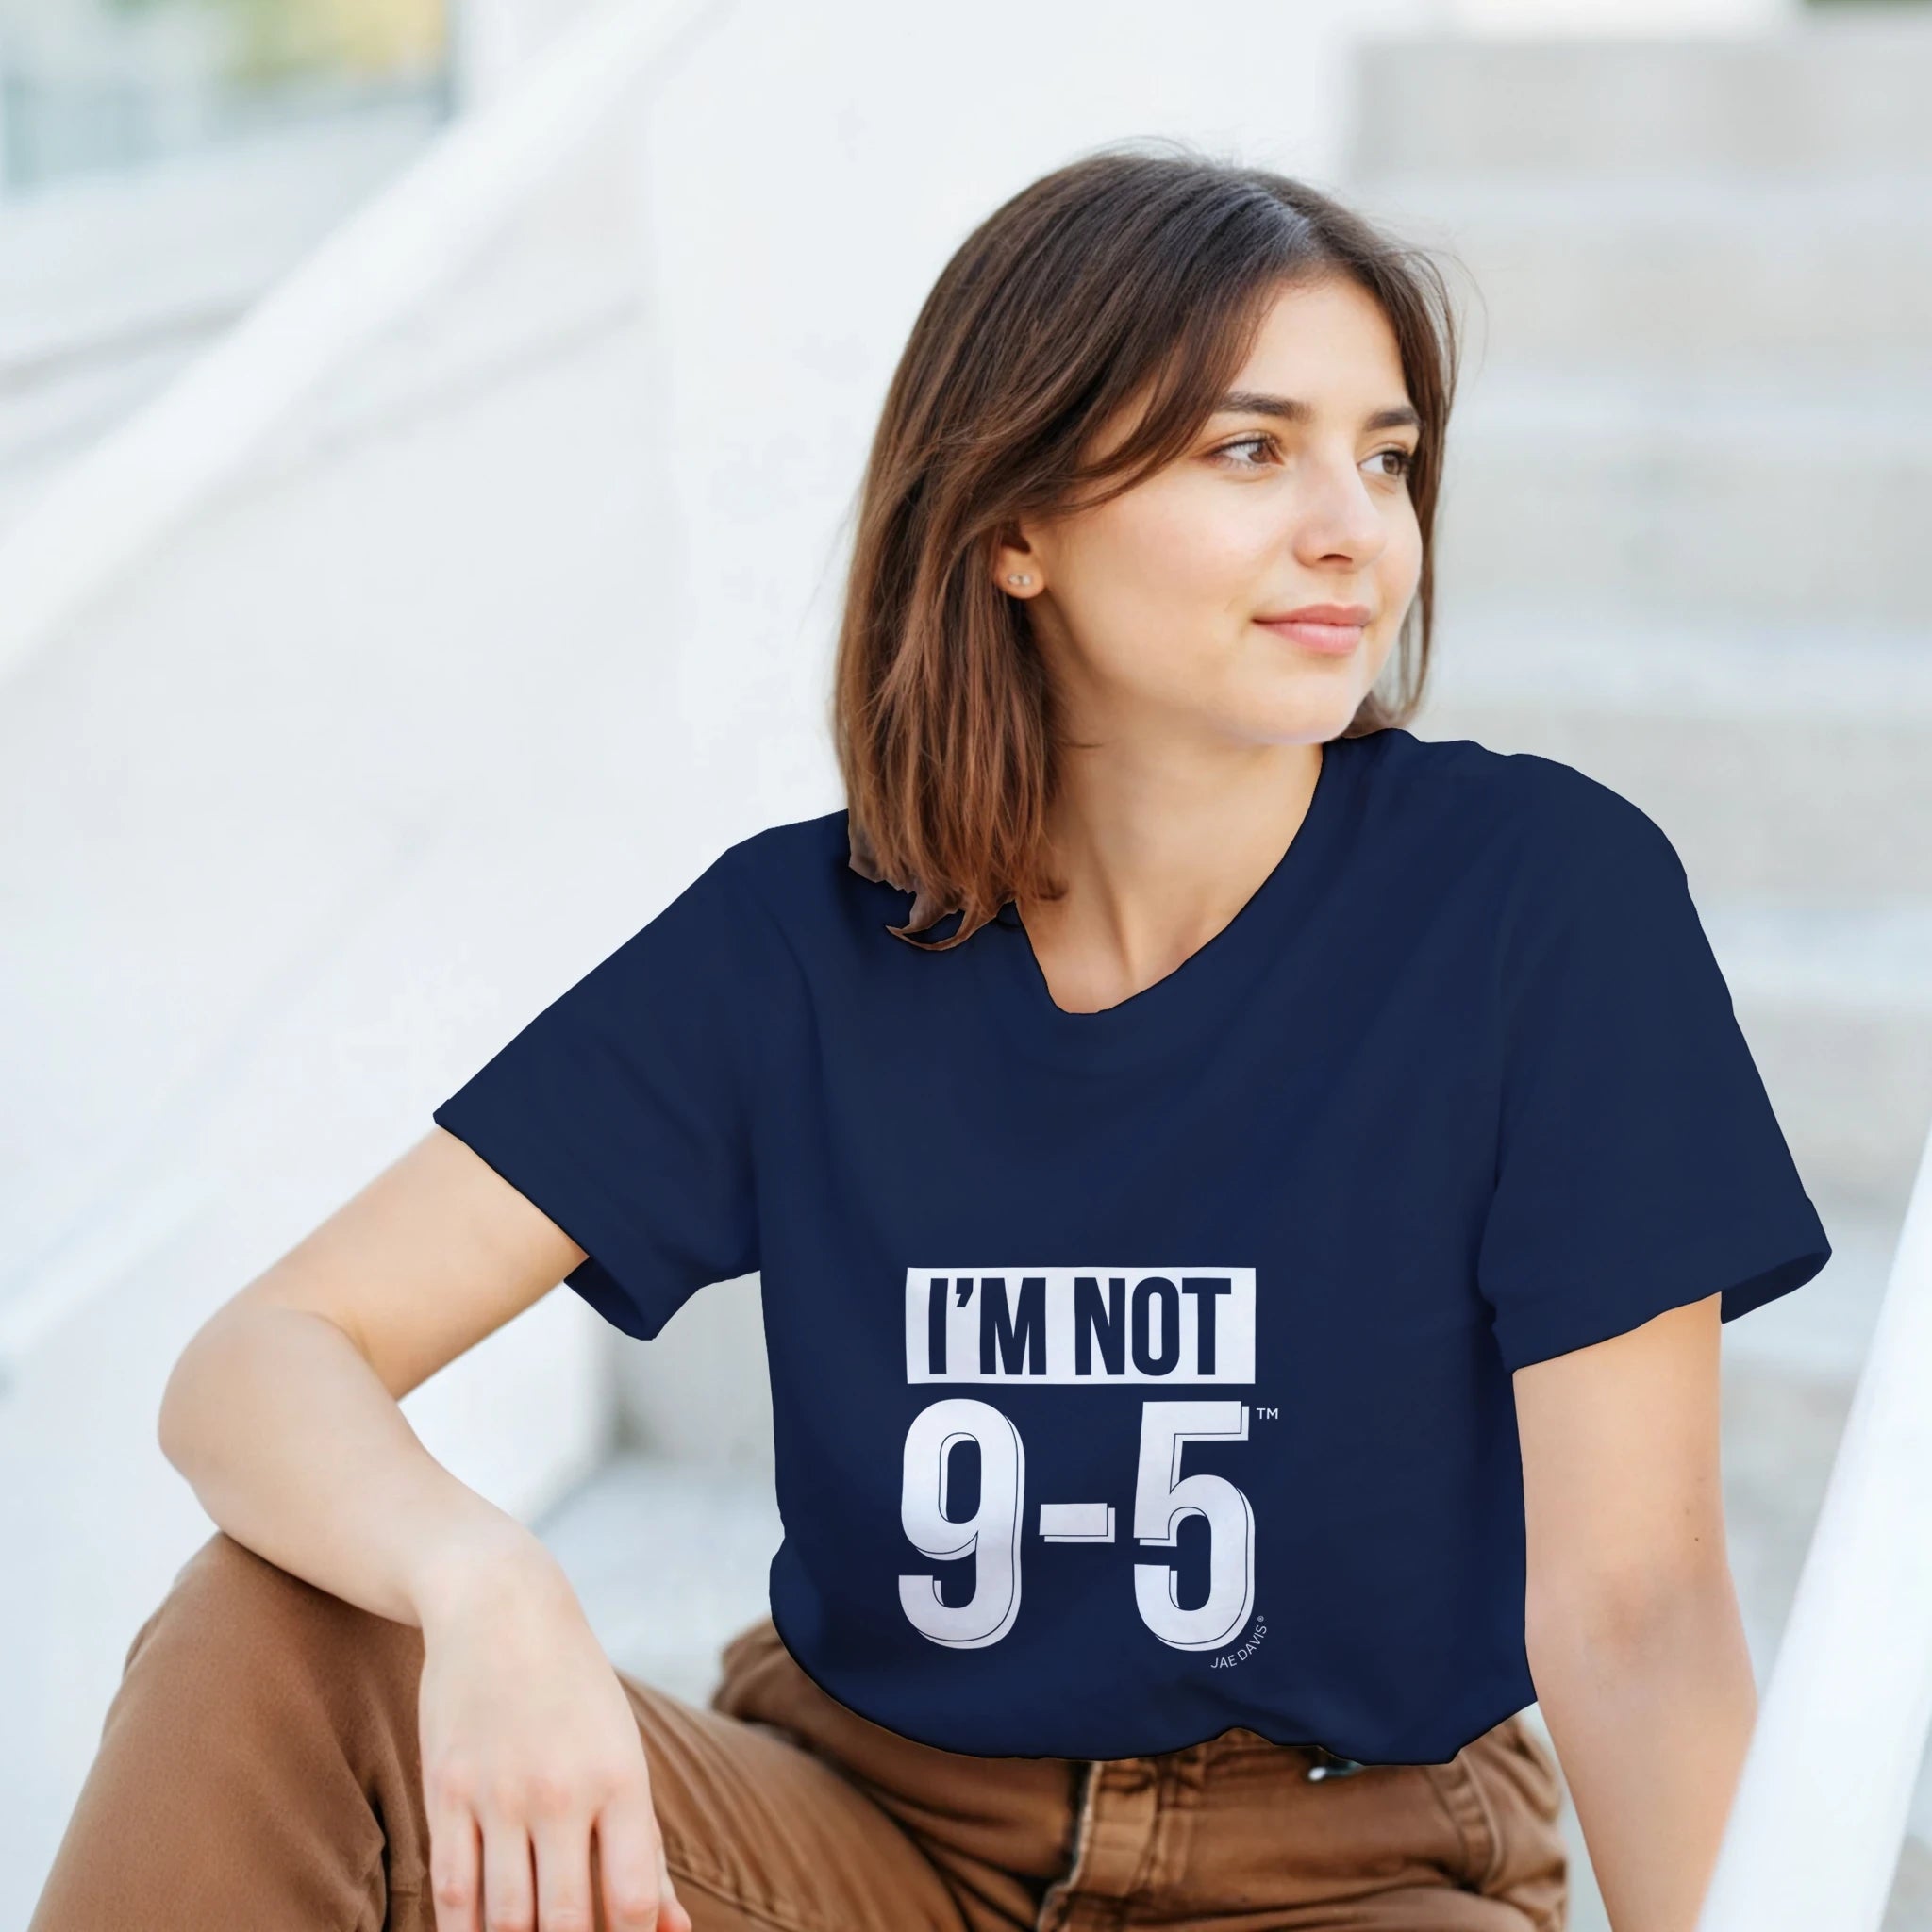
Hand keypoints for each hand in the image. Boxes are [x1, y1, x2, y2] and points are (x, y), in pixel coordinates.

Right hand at [414, 1545, 693, 1931]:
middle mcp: (562, 1790)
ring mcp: (498, 1793)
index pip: (633, 1899)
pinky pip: (449, 1892)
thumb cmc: (576, 1692)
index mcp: (621, 1779)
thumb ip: (647, 1848)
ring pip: (504, 1920)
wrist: (501, 1607)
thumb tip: (677, 1931)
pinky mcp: (445, 1791)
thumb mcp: (624, 1754)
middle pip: (566, 1923)